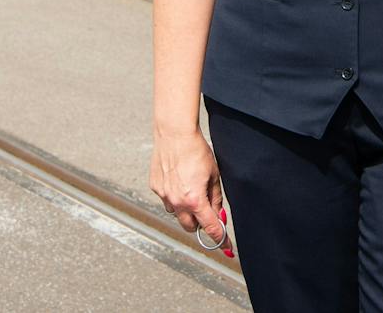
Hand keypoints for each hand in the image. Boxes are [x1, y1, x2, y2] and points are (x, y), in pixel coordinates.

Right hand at [150, 128, 231, 256]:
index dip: (221, 240)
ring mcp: (164, 196)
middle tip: (207, 210)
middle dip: (200, 223)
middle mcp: (177, 202)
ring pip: (177, 214)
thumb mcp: (214, 175)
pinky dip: (174, 196)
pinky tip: (179, 179)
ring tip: (190, 188)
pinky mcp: (155, 187)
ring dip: (185, 210)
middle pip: (191, 227)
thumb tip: (219, 216)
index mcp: (195, 200)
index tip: (227, 248)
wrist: (175, 133)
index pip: (210, 228)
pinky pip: (167, 200)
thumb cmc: (196, 150)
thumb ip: (216, 199)